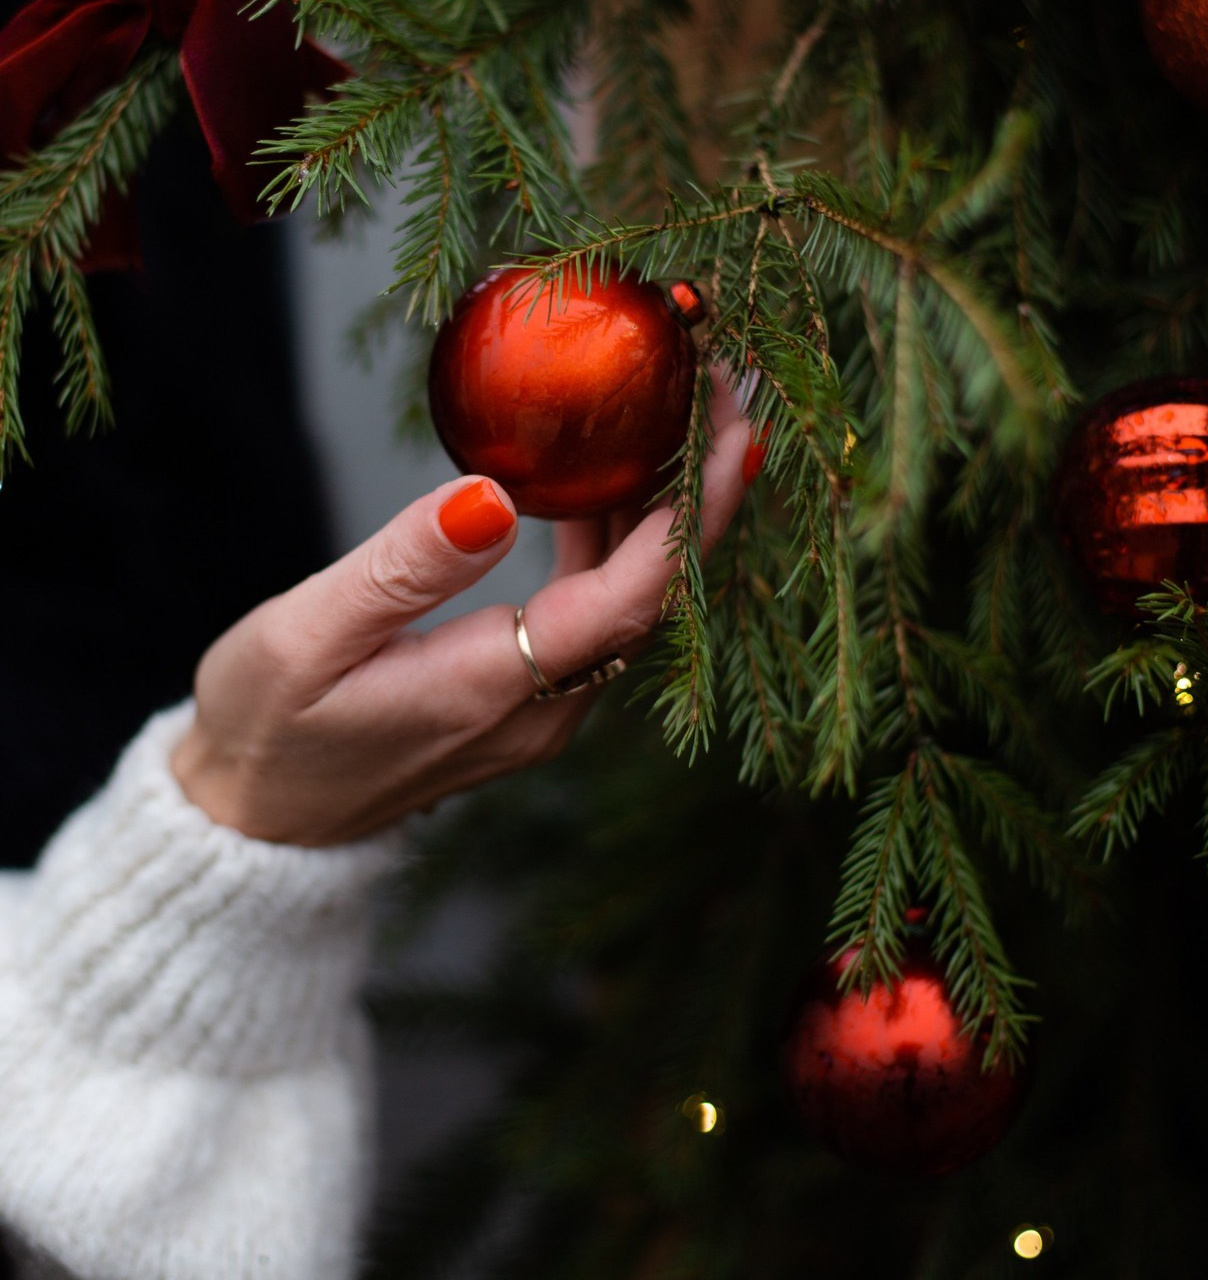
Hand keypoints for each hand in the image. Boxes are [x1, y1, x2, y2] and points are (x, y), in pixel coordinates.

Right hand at [170, 379, 751, 845]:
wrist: (257, 821)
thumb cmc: (267, 730)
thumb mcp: (307, 637)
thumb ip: (403, 568)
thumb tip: (488, 497)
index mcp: (497, 689)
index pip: (632, 596)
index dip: (692, 514)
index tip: (734, 429)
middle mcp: (545, 710)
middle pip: (655, 599)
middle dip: (698, 499)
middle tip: (719, 397)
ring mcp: (543, 711)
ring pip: (629, 607)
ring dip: (657, 520)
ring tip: (669, 425)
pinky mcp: (527, 702)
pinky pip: (592, 618)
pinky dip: (607, 549)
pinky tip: (594, 491)